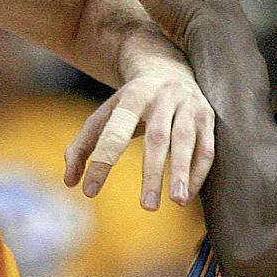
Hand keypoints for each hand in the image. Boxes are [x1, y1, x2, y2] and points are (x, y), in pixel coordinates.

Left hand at [62, 61, 214, 207]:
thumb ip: (82, 147)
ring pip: (185, 142)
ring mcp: (188, 106)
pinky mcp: (207, 116)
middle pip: (157, 138)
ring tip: (177, 202)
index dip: (102, 162)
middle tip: (148, 207)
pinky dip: (198, 173)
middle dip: (153, 173)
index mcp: (132, 97)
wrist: (168, 69)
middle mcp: (162, 98)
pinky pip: (206, 148)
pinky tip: (187, 195)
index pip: (115, 133)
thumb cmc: (129, 104)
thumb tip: (70, 182)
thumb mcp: (104, 116)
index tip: (89, 191)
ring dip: (182, 173)